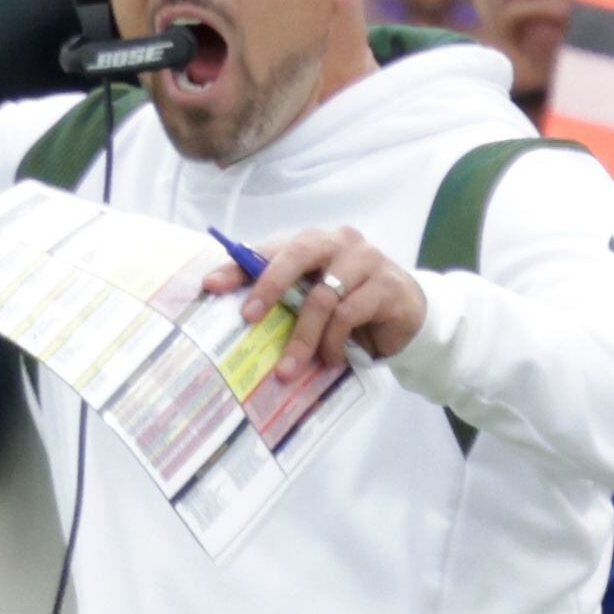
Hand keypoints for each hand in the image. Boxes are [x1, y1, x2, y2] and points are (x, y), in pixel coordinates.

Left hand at [207, 224, 426, 387]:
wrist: (403, 315)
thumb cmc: (346, 306)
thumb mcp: (307, 302)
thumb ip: (280, 299)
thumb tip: (233, 319)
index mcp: (312, 243)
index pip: (269, 249)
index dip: (239, 267)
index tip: (210, 286)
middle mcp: (338, 243)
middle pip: (299, 253)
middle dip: (269, 285)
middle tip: (248, 318)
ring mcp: (366, 260)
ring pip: (323, 296)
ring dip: (302, 338)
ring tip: (288, 370)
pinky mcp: (387, 285)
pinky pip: (349, 314)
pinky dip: (333, 342)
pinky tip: (330, 360)